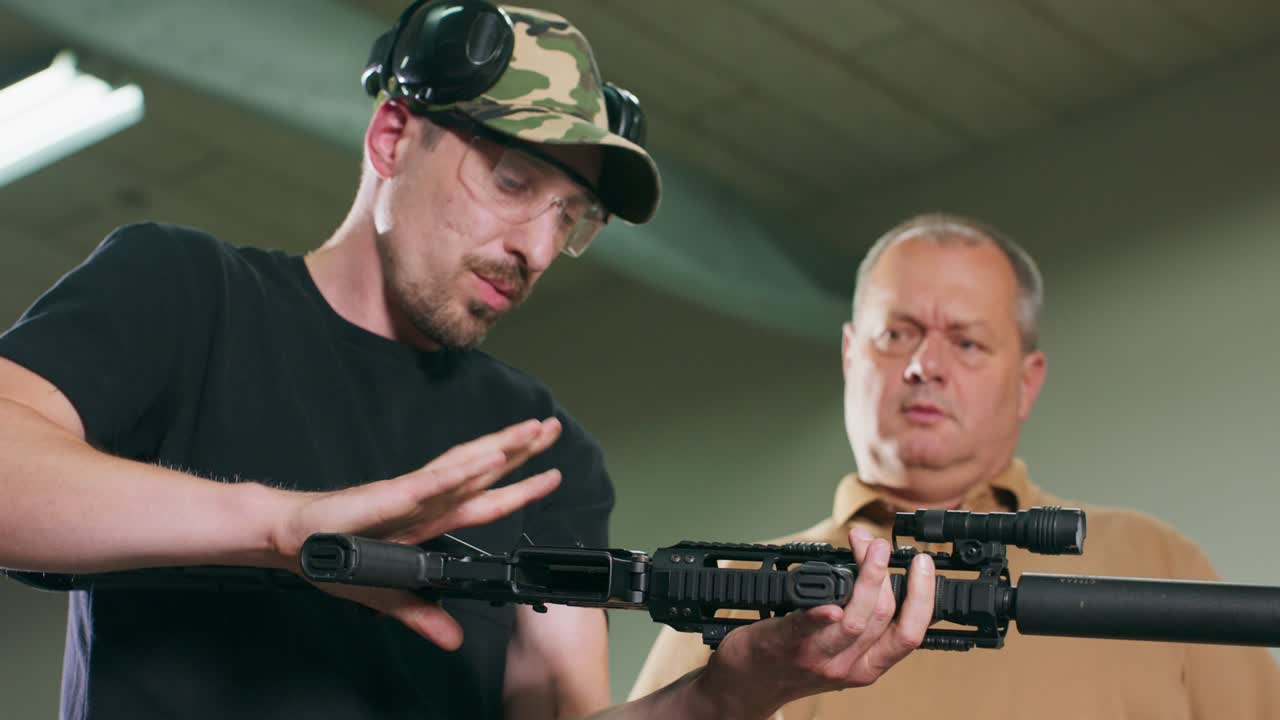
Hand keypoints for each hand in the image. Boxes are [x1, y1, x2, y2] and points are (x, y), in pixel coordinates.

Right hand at [271, 417, 563, 648]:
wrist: (292, 540)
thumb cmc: (335, 554)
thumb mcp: (388, 595)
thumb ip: (424, 613)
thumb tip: (454, 640)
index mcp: (431, 520)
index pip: (485, 500)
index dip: (520, 486)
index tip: (552, 473)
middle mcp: (428, 500)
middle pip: (484, 471)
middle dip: (521, 449)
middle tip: (553, 427)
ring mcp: (412, 494)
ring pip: (465, 467)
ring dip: (499, 449)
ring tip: (530, 431)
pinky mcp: (390, 495)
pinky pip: (431, 482)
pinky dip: (458, 472)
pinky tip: (483, 459)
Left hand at [698, 526, 935, 715]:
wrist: (750, 683)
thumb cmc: (797, 660)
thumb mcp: (842, 651)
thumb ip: (864, 621)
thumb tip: (883, 571)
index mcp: (867, 666)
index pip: (910, 634)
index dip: (923, 596)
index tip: (924, 564)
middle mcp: (848, 666)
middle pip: (882, 617)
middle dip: (885, 572)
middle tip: (882, 544)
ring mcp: (817, 657)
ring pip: (855, 619)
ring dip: (865, 576)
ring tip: (865, 545)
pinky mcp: (785, 644)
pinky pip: (807, 627)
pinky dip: (820, 612)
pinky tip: (830, 601)